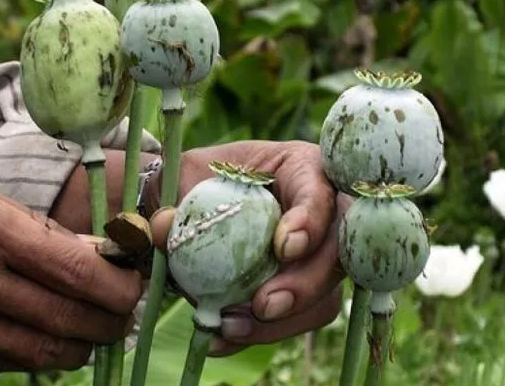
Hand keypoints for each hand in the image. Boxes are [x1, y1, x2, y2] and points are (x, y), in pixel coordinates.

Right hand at [0, 168, 141, 376]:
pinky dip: (41, 354)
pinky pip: (8, 363)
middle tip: (126, 311)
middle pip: (69, 316)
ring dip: (84, 344)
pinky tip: (52, 340)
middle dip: (113, 319)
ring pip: (45, 352)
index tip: (135, 283)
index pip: (74, 267)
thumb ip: (31, 227)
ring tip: (97, 330)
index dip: (117, 283)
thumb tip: (90, 253)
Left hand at [148, 140, 350, 355]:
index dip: (311, 221)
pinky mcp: (304, 288)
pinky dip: (264, 332)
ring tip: (232, 326)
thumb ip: (178, 198)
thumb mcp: (184, 176)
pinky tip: (226, 336)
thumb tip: (166, 227)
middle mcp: (321, 211)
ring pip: (325, 294)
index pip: (321, 191)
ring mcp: (317, 254)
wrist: (193, 207)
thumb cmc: (199, 179)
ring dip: (284, 319)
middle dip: (305, 284)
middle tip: (263, 305)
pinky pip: (300, 318)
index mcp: (300, 168)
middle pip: (338, 251)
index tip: (283, 248)